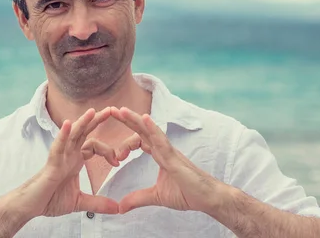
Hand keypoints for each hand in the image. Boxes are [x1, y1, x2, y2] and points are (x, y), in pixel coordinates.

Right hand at [6, 107, 120, 218]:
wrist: (31, 207)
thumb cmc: (50, 199)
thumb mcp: (79, 202)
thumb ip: (98, 204)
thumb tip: (118, 209)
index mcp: (76, 160)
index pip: (95, 146)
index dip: (108, 151)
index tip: (118, 162)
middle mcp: (69, 154)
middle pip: (85, 132)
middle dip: (97, 121)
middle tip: (112, 109)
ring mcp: (60, 157)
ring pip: (72, 135)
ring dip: (83, 122)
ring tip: (93, 111)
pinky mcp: (52, 163)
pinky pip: (58, 146)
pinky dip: (63, 135)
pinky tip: (69, 124)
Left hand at [111, 107, 225, 214]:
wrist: (208, 199)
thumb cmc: (188, 194)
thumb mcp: (156, 196)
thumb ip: (138, 199)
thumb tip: (120, 208)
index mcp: (159, 155)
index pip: (140, 140)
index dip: (126, 142)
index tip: (116, 154)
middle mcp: (163, 149)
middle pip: (142, 130)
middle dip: (127, 120)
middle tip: (111, 110)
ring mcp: (169, 151)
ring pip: (149, 131)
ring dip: (135, 120)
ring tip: (121, 110)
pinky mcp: (174, 158)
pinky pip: (161, 140)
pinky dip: (152, 129)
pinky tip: (144, 119)